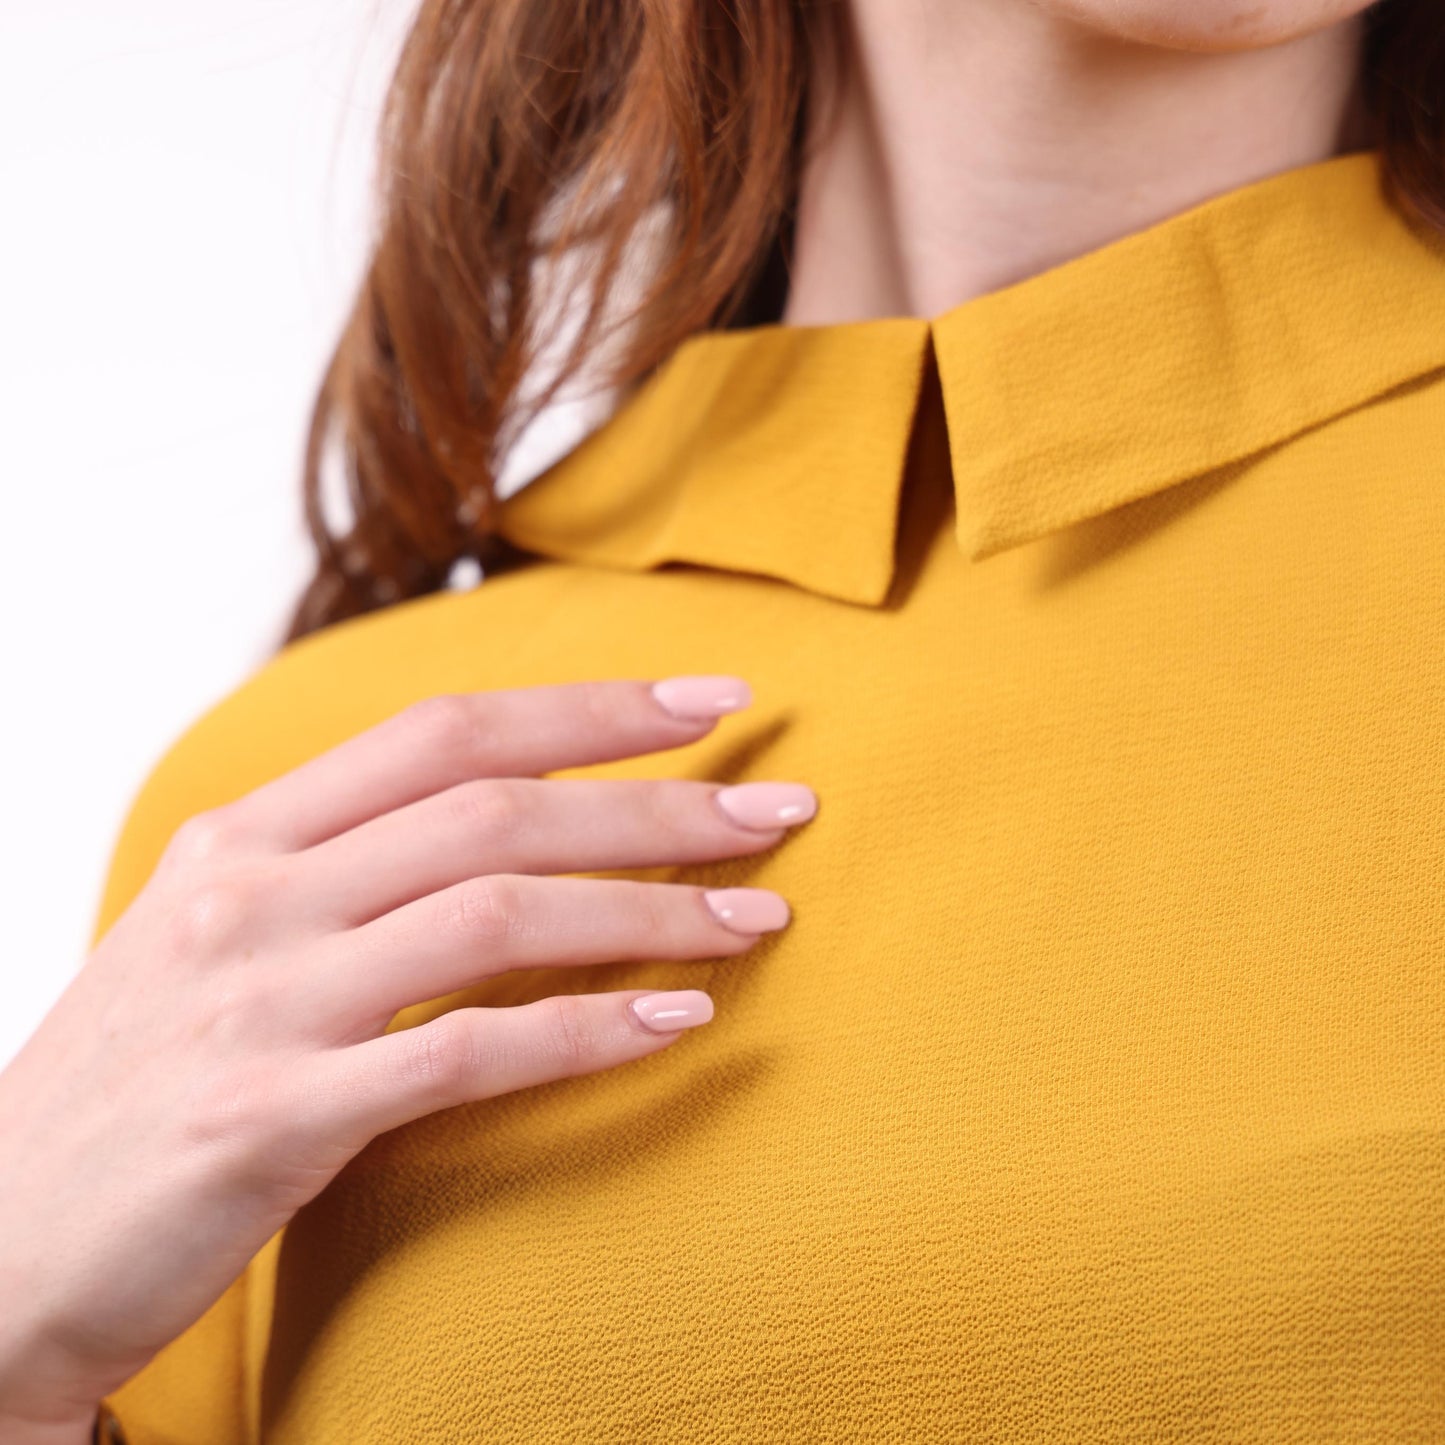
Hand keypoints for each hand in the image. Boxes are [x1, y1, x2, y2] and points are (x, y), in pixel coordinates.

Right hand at [0, 675, 815, 1435]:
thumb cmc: (137, 1080)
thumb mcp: (218, 935)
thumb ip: (340, 868)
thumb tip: (497, 824)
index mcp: (245, 834)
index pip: (446, 731)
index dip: (589, 708)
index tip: (707, 702)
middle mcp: (253, 894)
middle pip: (496, 807)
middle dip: (657, 803)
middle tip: (782, 807)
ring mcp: (259, 1000)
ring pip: (499, 913)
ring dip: (649, 910)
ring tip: (759, 919)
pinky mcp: (270, 1120)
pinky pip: (466, 1052)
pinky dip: (587, 1031)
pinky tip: (679, 1023)